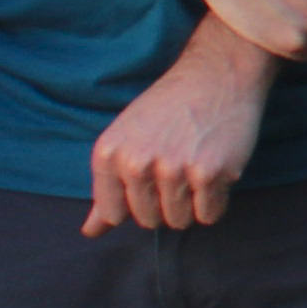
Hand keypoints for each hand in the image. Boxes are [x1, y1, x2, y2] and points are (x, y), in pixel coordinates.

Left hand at [83, 31, 269, 234]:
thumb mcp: (126, 139)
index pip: (113, 213)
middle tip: (178, 167)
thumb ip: (108, 187)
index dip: (135, 201)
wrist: (216, 75)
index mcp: (108, 154)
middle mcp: (135, 163)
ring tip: (196, 167)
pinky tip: (216, 170)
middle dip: (165, 202)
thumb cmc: (169, 108)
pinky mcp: (209, 173)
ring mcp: (172, 169)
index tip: (149, 176)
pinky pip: (209, 215)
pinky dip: (216, 200)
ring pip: (179, 221)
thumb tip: (90, 232)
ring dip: (192, 203)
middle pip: (147, 220)